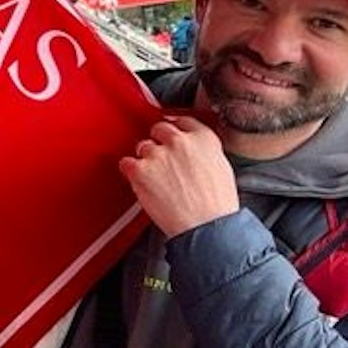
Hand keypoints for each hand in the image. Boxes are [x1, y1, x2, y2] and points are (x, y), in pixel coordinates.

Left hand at [117, 116, 238, 237]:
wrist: (205, 226)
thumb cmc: (215, 205)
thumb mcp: (221, 168)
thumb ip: (203, 152)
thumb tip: (192, 152)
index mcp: (204, 139)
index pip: (183, 120)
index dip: (176, 129)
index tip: (172, 134)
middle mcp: (179, 141)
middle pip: (159, 128)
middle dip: (159, 142)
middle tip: (163, 160)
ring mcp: (157, 154)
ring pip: (143, 146)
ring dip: (146, 159)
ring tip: (157, 178)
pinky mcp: (140, 170)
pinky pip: (126, 163)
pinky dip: (130, 171)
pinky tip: (140, 181)